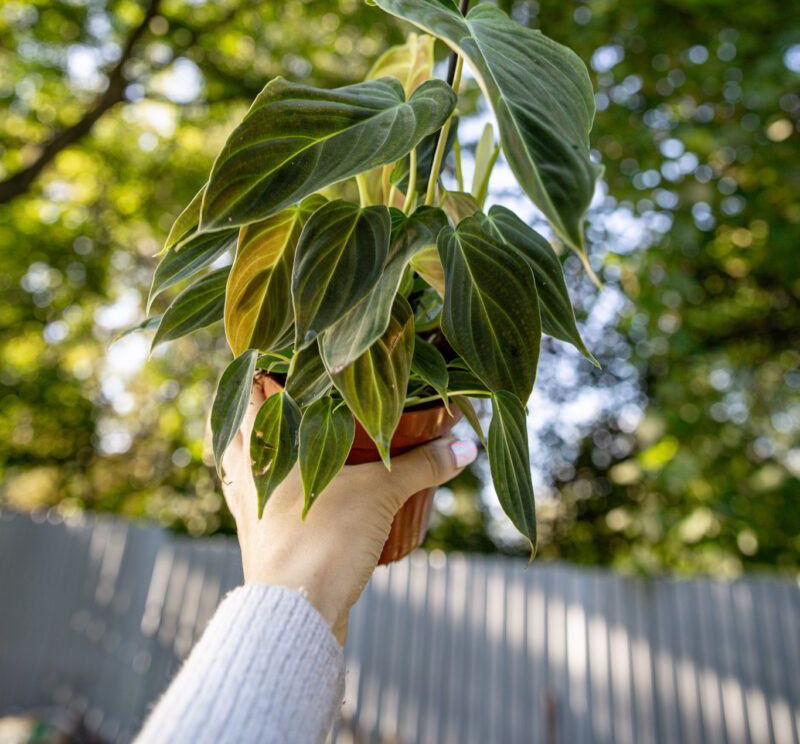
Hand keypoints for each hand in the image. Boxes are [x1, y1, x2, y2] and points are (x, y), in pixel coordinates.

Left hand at [221, 379, 477, 644]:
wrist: (297, 616)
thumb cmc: (325, 540)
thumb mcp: (381, 493)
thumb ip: (422, 464)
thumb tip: (467, 446)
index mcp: (262, 442)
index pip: (251, 385)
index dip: (268, 362)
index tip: (292, 347)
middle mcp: (246, 468)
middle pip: (240, 421)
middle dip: (264, 401)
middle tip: (295, 383)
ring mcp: (246, 504)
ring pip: (244, 460)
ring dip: (264, 443)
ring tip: (293, 429)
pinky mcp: (257, 537)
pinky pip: (259, 496)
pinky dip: (273, 483)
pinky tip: (297, 485)